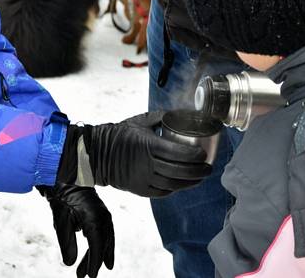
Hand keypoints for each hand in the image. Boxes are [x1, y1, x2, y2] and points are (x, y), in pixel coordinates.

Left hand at [38, 184, 114, 277]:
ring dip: (99, 254)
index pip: (97, 246)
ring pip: (104, 239)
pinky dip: (101, 244)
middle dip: (96, 261)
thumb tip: (69, 264)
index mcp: (95, 219)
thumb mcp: (61, 222)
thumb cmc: (62, 196)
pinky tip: (95, 253)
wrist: (66, 176)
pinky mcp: (99, 213)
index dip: (94, 263)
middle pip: (102, 244)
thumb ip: (67, 244)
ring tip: (92, 270)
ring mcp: (103, 215)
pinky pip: (103, 233)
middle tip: (88, 276)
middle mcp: (103, 217)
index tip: (91, 277)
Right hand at [58, 111, 212, 197]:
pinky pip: (162, 192)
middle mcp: (146, 163)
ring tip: (200, 177)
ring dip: (189, 182)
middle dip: (197, 171)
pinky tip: (183, 184)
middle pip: (178, 171)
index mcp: (147, 144)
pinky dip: (174, 188)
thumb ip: (160, 117)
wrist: (96, 154)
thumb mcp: (139, 120)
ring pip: (172, 184)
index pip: (176, 152)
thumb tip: (179, 113)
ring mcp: (142, 179)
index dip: (193, 155)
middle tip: (208, 167)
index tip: (203, 154)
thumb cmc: (119, 134)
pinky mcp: (139, 190)